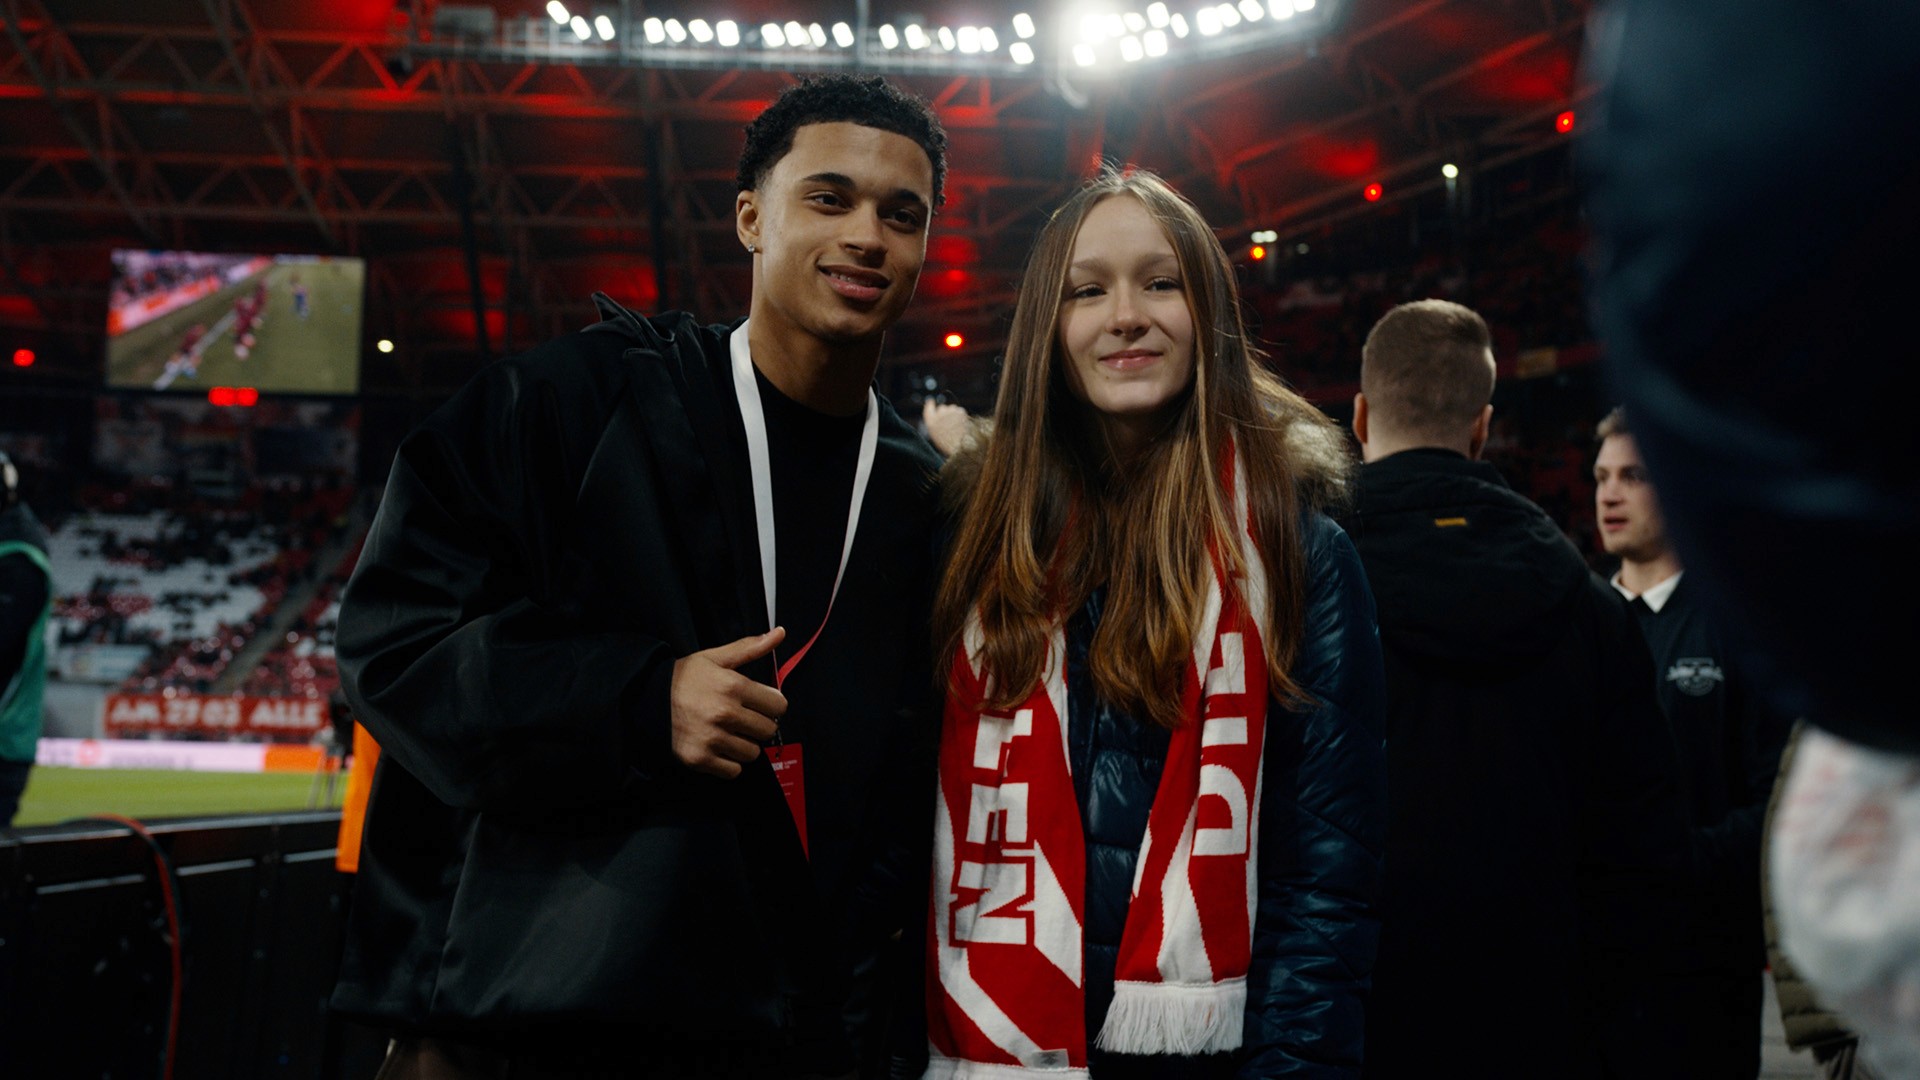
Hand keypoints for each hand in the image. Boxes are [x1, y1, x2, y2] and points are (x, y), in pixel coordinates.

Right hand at [670, 627, 788, 778]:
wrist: (646, 699)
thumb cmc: (683, 679)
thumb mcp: (715, 657)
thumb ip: (750, 648)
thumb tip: (779, 633)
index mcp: (733, 686)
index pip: (779, 705)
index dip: (771, 704)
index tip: (760, 704)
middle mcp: (725, 714)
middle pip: (768, 730)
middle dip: (759, 724)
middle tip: (742, 718)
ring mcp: (713, 738)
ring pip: (752, 752)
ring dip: (744, 744)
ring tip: (729, 732)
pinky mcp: (701, 759)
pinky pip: (734, 770)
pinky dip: (729, 763)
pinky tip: (719, 747)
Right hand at [922, 398, 974, 456]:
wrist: (959, 447)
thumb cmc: (946, 443)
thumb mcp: (935, 433)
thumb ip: (934, 420)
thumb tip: (936, 408)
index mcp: (931, 421)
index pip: (929, 407)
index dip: (931, 404)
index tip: (931, 401)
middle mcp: (939, 414)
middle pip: (942, 408)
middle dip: (945, 413)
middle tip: (949, 423)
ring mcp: (950, 411)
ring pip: (952, 408)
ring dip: (953, 414)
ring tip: (955, 426)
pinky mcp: (960, 411)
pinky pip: (959, 410)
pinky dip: (961, 416)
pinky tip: (961, 424)